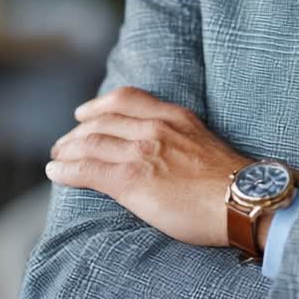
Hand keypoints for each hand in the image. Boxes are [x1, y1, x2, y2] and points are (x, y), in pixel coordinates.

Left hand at [46, 86, 253, 247]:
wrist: (242, 200)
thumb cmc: (232, 183)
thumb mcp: (204, 142)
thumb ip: (179, 138)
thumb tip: (162, 153)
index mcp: (174, 116)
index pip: (126, 98)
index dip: (98, 105)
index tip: (84, 113)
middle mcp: (155, 128)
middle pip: (101, 120)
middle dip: (76, 132)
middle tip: (63, 144)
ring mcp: (142, 152)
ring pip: (89, 143)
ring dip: (66, 151)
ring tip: (56, 159)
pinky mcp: (132, 180)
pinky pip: (87, 170)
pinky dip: (66, 170)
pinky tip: (55, 174)